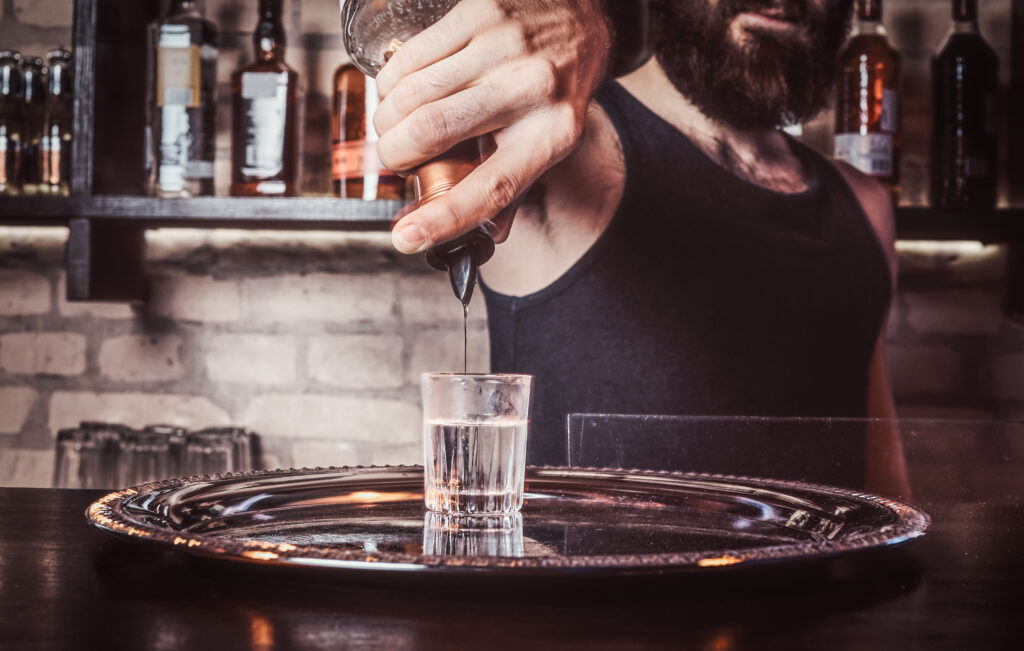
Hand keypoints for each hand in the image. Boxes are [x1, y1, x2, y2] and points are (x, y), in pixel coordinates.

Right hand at [372, 0, 610, 252]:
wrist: (580, 16)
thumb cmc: (558, 88)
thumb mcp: (550, 141)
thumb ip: (513, 188)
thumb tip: (478, 238)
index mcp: (551, 136)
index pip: (491, 188)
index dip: (442, 218)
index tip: (406, 238)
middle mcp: (530, 90)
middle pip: (432, 132)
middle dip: (395, 154)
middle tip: (397, 158)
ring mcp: (502, 48)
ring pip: (411, 94)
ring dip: (388, 120)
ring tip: (397, 125)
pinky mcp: (477, 14)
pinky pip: (409, 57)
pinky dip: (391, 83)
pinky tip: (402, 89)